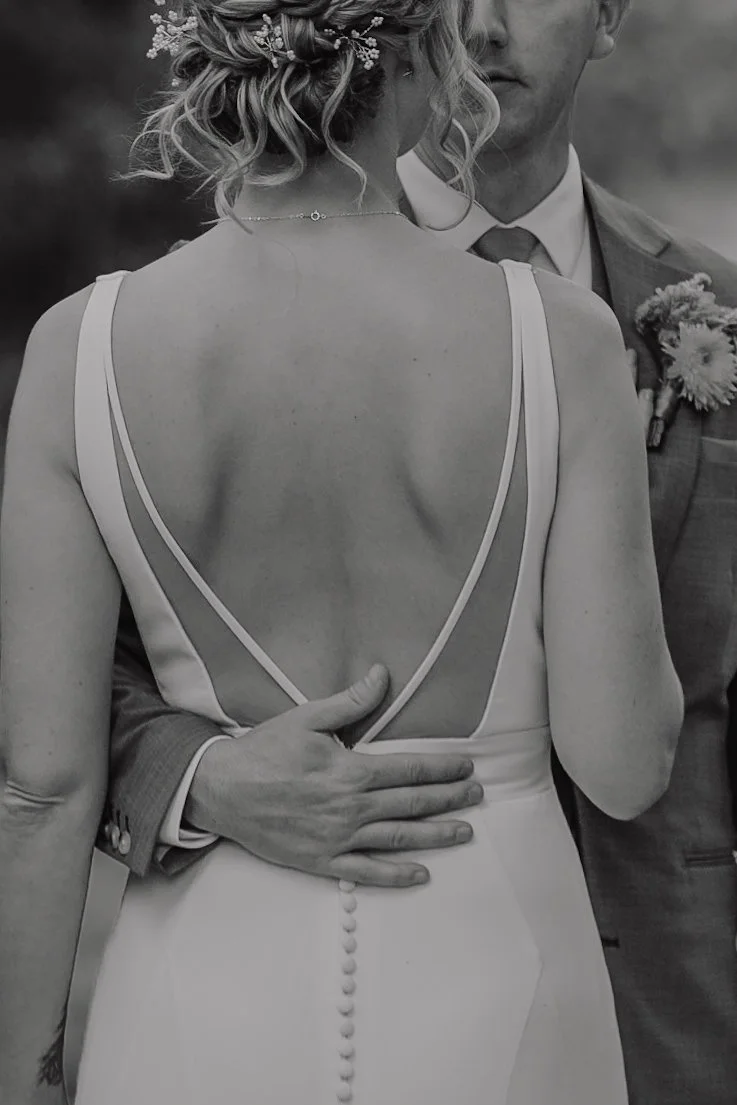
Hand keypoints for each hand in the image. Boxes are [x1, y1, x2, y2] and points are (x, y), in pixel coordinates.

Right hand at [185, 665, 482, 886]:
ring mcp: (337, 838)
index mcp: (350, 771)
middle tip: (477, 797)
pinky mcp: (321, 861)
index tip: (466, 768)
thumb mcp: (307, 717)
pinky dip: (395, 875)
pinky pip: (365, 873)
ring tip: (464, 832)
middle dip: (449, 799)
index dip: (443, 769)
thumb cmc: (264, 751)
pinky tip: (420, 874)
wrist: (220, 789)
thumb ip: (351, 701)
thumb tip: (382, 674)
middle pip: (412, 803)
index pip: (410, 769)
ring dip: (435, 835)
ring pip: (398, 838)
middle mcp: (350, 808)